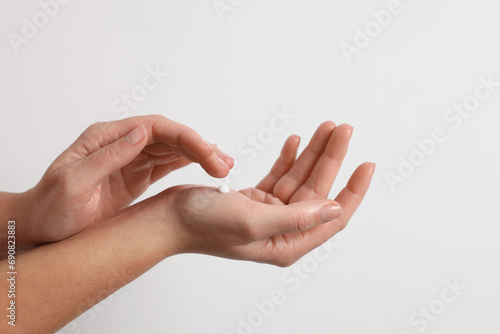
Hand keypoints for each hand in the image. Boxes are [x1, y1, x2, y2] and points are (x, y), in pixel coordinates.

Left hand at [19, 115, 233, 245]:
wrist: (42, 227)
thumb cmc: (52, 207)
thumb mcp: (74, 182)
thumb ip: (109, 156)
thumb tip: (143, 131)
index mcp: (106, 137)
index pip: (155, 127)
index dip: (185, 137)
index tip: (208, 153)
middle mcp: (122, 143)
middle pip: (169, 137)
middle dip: (200, 147)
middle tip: (224, 164)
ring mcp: (131, 159)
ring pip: (173, 149)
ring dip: (200, 155)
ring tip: (224, 165)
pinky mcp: (137, 175)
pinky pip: (167, 165)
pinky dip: (189, 164)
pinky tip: (206, 167)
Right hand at [156, 122, 374, 265]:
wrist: (168, 219)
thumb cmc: (203, 226)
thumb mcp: (253, 222)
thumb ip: (296, 218)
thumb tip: (336, 209)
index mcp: (287, 242)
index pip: (333, 216)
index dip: (353, 190)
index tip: (367, 164)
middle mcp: (282, 229)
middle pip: (318, 189)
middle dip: (332, 158)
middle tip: (344, 128)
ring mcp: (269, 212)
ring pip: (300, 178)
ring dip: (313, 152)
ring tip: (327, 127)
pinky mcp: (255, 199)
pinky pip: (280, 175)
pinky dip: (288, 157)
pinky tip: (297, 141)